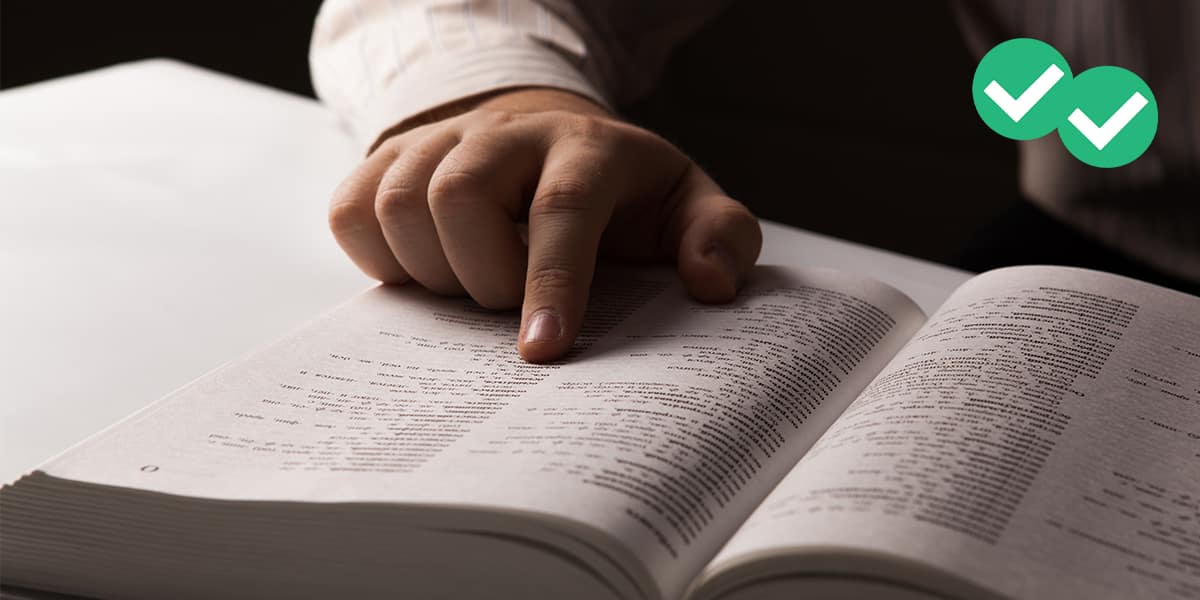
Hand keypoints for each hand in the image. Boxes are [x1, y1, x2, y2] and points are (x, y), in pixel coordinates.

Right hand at [328, 88, 761, 362]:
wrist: (546, 138)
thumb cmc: (620, 193)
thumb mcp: (685, 206)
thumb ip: (720, 238)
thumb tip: (709, 284)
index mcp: (588, 147)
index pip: (562, 207)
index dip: (551, 284)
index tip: (543, 353)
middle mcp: (507, 133)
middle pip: (459, 196)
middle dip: (480, 277)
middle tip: (506, 308)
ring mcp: (441, 141)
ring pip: (398, 204)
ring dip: (430, 272)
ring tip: (471, 290)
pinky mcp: (388, 157)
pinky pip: (351, 211)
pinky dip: (380, 259)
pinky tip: (426, 271)